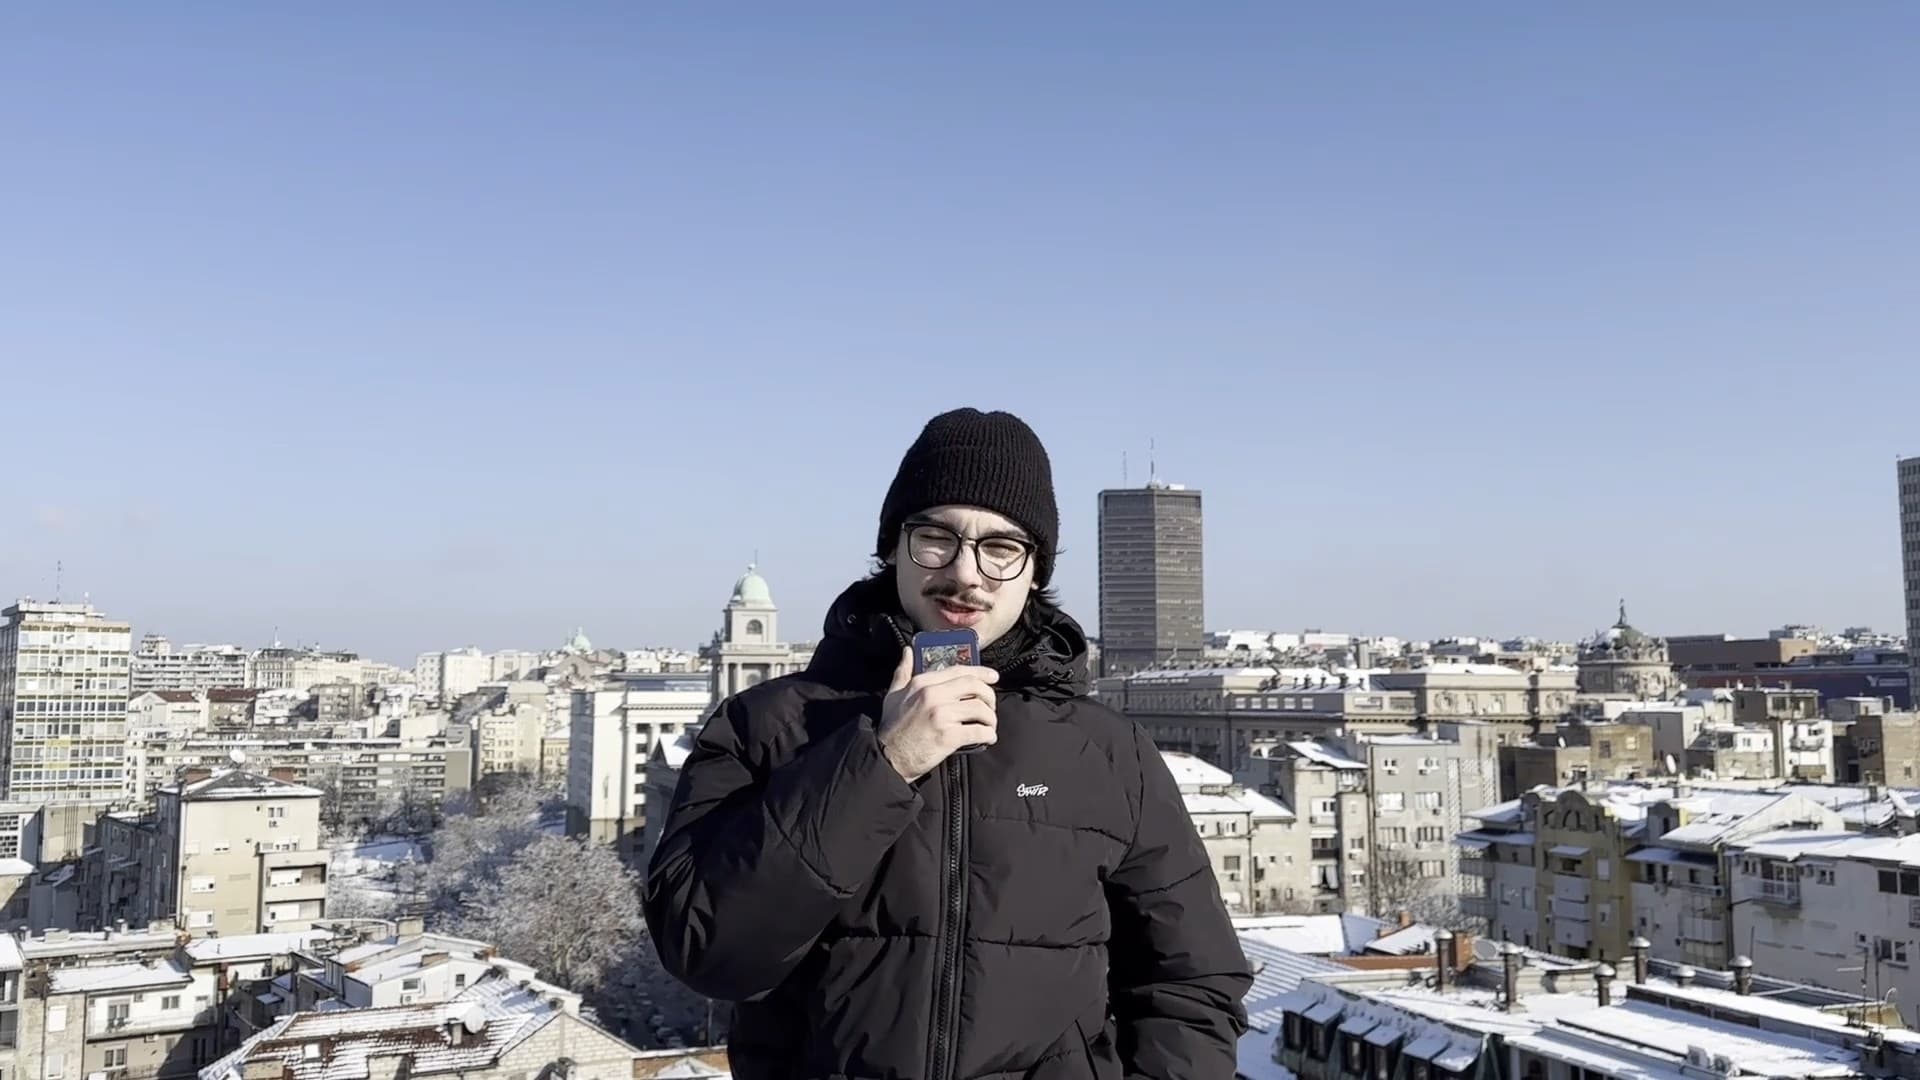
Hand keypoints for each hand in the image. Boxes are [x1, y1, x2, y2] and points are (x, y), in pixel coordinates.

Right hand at [877, 648, 999, 781]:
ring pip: (980, 709)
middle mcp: (932, 695)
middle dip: (989, 695)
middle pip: (974, 686)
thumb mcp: (893, 695)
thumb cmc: (892, 728)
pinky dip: (988, 735)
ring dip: (990, 718)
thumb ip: (902, 672)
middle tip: (991, 706)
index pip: (959, 671)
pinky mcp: (948, 736)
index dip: (981, 672)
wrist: (887, 758)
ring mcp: (941, 715)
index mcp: (922, 683)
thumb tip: (908, 652)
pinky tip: (988, 738)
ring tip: (989, 725)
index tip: (993, 677)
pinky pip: (979, 731)